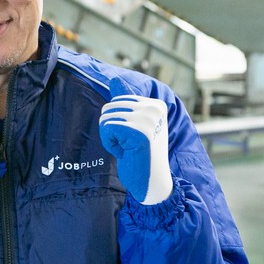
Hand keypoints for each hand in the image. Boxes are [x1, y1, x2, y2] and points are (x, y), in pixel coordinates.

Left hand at [98, 77, 171, 204]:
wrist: (152, 184)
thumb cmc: (140, 155)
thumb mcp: (135, 124)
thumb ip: (126, 102)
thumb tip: (114, 79)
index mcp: (156, 104)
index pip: (117, 100)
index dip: (117, 122)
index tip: (133, 137)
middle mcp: (155, 108)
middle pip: (109, 107)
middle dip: (111, 129)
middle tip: (129, 145)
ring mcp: (148, 119)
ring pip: (106, 118)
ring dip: (111, 137)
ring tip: (128, 148)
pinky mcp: (139, 132)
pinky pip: (106, 128)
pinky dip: (110, 143)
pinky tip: (126, 152)